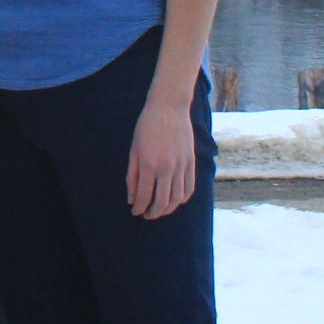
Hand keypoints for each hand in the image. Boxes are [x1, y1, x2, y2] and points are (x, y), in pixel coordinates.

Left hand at [126, 99, 197, 218]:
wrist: (169, 108)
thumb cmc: (146, 127)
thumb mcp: (133, 150)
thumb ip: (132, 176)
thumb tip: (131, 199)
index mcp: (148, 164)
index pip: (144, 196)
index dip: (139, 208)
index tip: (135, 212)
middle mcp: (167, 168)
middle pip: (163, 202)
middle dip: (153, 213)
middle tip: (146, 215)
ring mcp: (181, 166)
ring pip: (177, 198)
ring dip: (168, 209)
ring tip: (159, 210)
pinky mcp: (191, 163)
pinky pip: (189, 188)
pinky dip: (182, 199)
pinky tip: (175, 201)